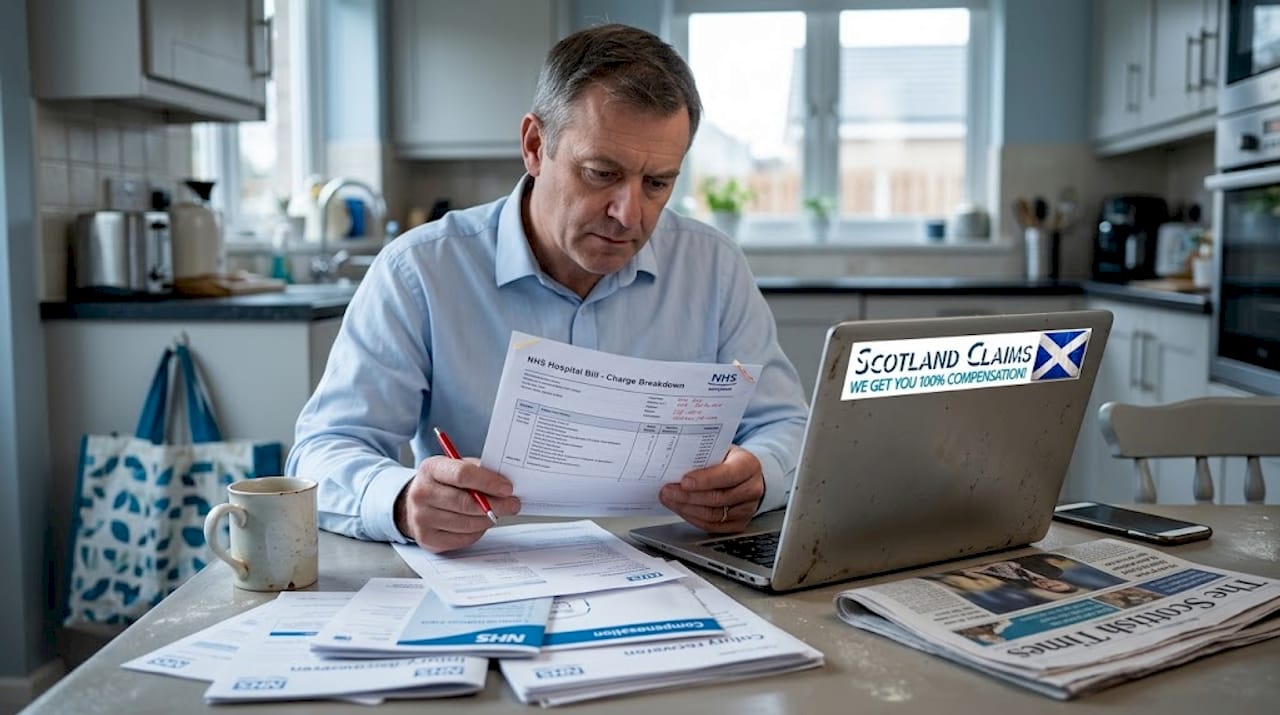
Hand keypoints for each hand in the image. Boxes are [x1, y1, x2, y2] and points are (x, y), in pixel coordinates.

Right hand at [394, 456, 520, 552]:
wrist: (416, 503)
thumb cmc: (444, 483)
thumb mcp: (457, 467)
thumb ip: (479, 471)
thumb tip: (506, 485)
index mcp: (431, 468)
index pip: (463, 475)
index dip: (488, 482)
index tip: (508, 488)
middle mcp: (421, 493)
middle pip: (466, 503)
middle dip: (496, 505)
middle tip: (513, 504)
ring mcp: (421, 518)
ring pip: (467, 523)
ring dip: (488, 519)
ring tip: (496, 513)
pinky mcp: (427, 538)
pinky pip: (462, 538)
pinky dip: (477, 532)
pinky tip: (478, 523)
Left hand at [658, 445, 763, 532]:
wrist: (745, 475)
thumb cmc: (729, 460)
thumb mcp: (720, 449)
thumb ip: (703, 455)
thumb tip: (675, 462)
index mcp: (749, 465)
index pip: (728, 475)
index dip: (705, 480)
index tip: (684, 481)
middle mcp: (752, 489)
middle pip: (719, 498)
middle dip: (689, 496)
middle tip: (668, 491)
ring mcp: (747, 509)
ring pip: (714, 515)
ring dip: (687, 509)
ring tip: (670, 500)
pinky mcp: (739, 523)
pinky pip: (713, 526)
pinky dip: (693, 519)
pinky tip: (681, 509)